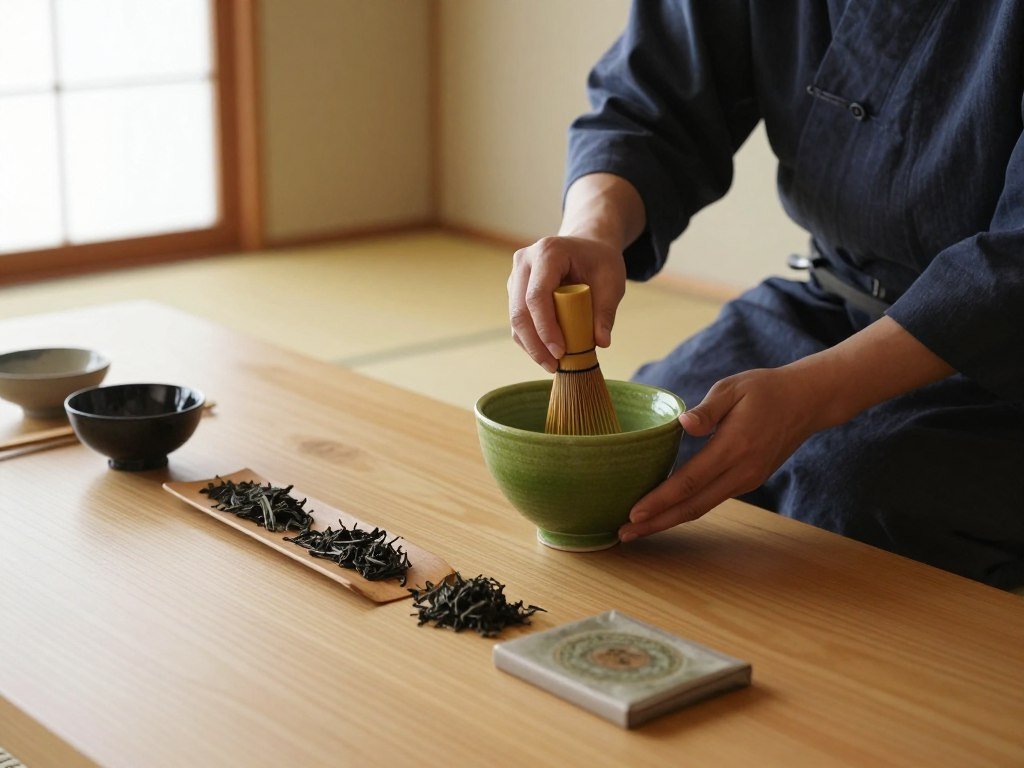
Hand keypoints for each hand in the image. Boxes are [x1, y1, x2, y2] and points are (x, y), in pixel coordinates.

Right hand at [508, 235, 625, 371]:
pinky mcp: (515, 290)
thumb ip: (606, 311)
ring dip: (530, 346)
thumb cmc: (600, 261)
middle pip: (519, 310)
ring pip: (515, 318)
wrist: (587, 246)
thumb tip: (601, 342)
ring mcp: (516, 276)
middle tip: (553, 366)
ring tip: (551, 364)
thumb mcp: (612, 281)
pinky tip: (545, 354)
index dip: (545, 327)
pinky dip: (530, 340)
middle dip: (535, 343)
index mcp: (548, 252)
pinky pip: (518, 320)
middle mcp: (524, 261)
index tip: (561, 352)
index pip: (537, 295)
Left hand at [618, 366, 823, 540]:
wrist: (806, 403)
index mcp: (733, 447)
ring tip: (637, 529)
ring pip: (702, 508)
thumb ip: (707, 410)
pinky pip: (711, 500)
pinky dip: (686, 509)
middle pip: (693, 506)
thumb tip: (683, 424)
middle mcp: (742, 471)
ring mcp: (747, 480)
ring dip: (669, 521)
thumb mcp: (733, 388)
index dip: (660, 500)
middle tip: (623, 535)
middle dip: (656, 523)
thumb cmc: (764, 389)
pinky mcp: (748, 481)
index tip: (633, 513)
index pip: (690, 481)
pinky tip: (665, 512)